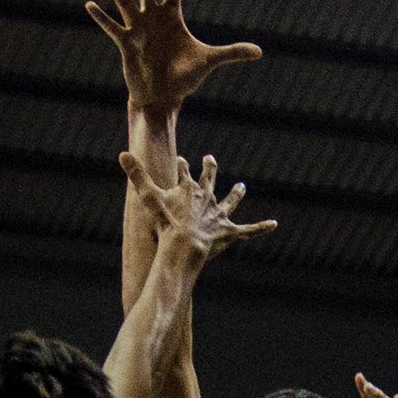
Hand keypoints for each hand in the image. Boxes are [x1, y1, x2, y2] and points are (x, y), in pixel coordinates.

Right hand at [86, 0, 263, 119]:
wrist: (162, 98)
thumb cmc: (183, 78)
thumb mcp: (208, 61)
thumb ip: (232, 52)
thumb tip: (260, 52)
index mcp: (172, 15)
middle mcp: (152, 16)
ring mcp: (137, 28)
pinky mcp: (126, 44)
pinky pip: (112, 27)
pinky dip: (101, 17)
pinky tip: (88, 4)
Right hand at [120, 148, 273, 271]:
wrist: (185, 244)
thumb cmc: (166, 222)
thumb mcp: (148, 196)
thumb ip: (137, 175)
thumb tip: (122, 153)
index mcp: (189, 189)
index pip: (184, 172)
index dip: (182, 166)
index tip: (181, 160)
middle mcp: (207, 199)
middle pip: (209, 180)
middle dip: (210, 168)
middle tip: (210, 158)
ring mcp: (219, 216)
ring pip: (230, 202)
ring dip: (236, 194)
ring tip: (242, 187)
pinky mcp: (229, 232)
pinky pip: (248, 230)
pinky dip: (261, 227)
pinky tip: (275, 224)